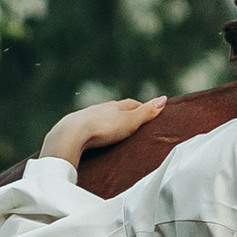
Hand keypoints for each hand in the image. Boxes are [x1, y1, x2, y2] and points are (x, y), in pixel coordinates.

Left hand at [39, 94, 167, 166]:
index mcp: (116, 106)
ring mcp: (89, 117)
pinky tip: (97, 138)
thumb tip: (164, 98)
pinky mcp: (77, 128)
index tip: (149, 113)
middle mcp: (102, 108)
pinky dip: (97, 131)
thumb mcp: (130, 121)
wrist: (72, 134)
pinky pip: (91, 127)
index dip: (142, 108)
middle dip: (126, 115)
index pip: (133, 104)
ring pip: (103, 117)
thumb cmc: (103, 127)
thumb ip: (146, 112)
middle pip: (117, 110)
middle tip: (135, 123)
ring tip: (117, 132)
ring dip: (110, 123)